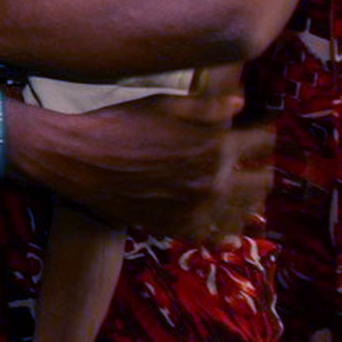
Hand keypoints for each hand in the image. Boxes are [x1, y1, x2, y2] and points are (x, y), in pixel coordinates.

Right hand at [17, 65, 268, 239]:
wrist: (77, 159)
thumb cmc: (118, 123)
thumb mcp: (164, 105)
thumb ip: (208, 107)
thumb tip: (241, 104)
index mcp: (215, 145)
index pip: (263, 141)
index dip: (264, 133)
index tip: (260, 131)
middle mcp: (214, 182)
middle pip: (264, 182)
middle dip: (262, 168)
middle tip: (254, 162)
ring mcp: (197, 210)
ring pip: (246, 213)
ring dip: (250, 201)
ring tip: (244, 191)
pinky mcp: (178, 229)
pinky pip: (217, 237)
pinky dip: (228, 232)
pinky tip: (229, 227)